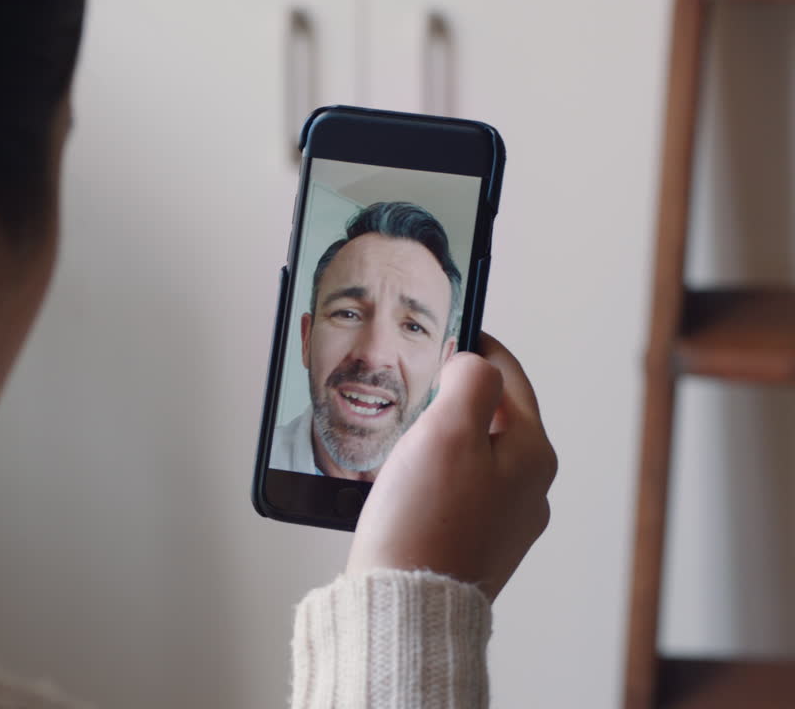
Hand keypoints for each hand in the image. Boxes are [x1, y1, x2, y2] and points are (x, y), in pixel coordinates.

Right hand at [345, 333, 556, 600]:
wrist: (405, 607)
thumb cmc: (424, 521)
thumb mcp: (449, 429)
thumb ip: (470, 380)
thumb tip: (473, 364)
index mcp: (533, 455)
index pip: (509, 378)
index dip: (477, 347)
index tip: (451, 330)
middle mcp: (529, 491)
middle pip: (493, 418)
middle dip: (457, 396)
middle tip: (417, 384)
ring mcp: (504, 525)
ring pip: (474, 457)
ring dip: (442, 439)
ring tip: (405, 435)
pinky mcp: (474, 549)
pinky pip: (456, 494)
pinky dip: (433, 478)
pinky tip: (404, 485)